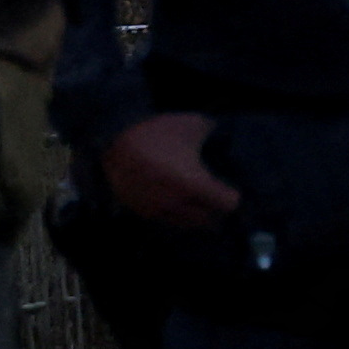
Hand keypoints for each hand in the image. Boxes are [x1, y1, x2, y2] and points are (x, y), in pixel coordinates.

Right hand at [103, 109, 237, 226]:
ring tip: (200, 204)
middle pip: (209, 220)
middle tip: (217, 199)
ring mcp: (158, 210)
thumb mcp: (193, 124)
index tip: (232, 189)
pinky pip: (167, 221)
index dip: (233, 196)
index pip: (228, 204)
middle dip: (216, 210)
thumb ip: (214, 131)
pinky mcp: (142, 211)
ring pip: (187, 224)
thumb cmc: (158, 131)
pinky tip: (178, 203)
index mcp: (194, 184)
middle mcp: (178, 204)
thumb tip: (226, 133)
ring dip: (196, 216)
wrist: (115, 139)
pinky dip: (176, 215)